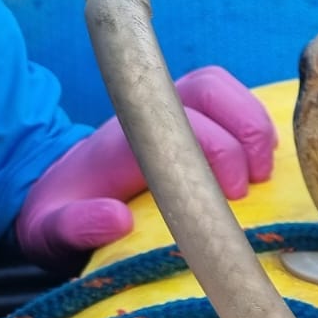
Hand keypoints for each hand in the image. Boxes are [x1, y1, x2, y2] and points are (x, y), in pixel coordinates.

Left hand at [16, 65, 276, 270]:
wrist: (62, 192)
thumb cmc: (64, 216)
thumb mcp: (53, 230)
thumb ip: (75, 226)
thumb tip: (116, 219)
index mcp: (122, 139)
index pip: (179, 123)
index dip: (217, 152)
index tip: (233, 196)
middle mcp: (149, 113)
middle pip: (206, 88)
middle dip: (245, 131)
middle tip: (256, 183)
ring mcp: (171, 109)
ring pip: (222, 88)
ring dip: (256, 126)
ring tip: (264, 173)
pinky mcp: (191, 117)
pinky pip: (231, 99)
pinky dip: (255, 125)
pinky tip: (261, 163)